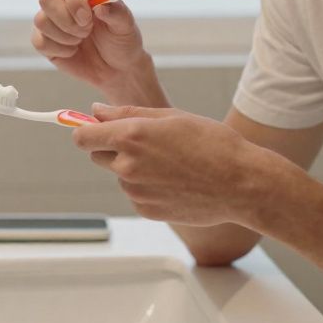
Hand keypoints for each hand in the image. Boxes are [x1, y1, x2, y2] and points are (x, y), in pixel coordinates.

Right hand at [31, 0, 148, 90]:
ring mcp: (52, 18)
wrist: (115, 67)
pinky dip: (60, 50)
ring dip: (65, 36)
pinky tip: (73, 50)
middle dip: (67, 21)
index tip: (87, 18)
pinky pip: (39, 41)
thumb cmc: (121, 41)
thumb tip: (100, 6)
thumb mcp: (126, 26)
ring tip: (82, 40)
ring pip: (41, 20)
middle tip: (86, 32)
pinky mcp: (44, 38)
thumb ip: (117, 13)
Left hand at [73, 103, 278, 227]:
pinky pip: (135, 194)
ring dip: (134, 168)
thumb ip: (126, 113)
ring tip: (171, 163)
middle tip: (143, 142)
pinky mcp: (146, 211)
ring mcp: (136, 192)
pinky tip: (175, 181)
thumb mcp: (171, 116)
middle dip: (110, 147)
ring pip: (119, 175)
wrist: (240, 184)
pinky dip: (147, 187)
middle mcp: (128, 166)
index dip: (85, 130)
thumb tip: (95, 111)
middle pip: (96, 156)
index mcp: (131, 136)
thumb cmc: (212, 144)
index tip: (91, 128)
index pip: (82, 137)